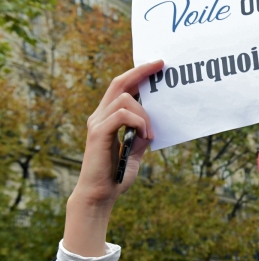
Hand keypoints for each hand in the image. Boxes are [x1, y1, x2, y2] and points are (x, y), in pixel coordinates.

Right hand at [72, 60, 161, 207]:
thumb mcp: (135, 151)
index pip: (121, 87)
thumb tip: (153, 123)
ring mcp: (97, 123)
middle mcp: (100, 116)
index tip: (156, 65)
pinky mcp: (98, 133)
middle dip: (140, 72)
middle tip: (160, 66)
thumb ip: (141, 135)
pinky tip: (144, 136)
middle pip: (118, 83)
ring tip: (150, 133)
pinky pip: (121, 115)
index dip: (137, 74)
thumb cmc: (116, 176)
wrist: (100, 195)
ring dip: (144, 113)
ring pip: (124, 99)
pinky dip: (138, 122)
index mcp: (107, 118)